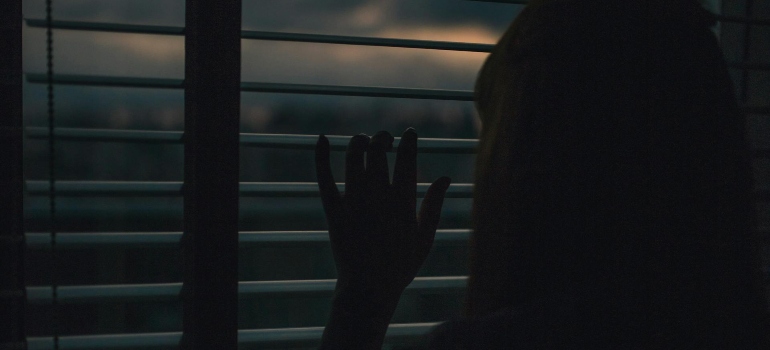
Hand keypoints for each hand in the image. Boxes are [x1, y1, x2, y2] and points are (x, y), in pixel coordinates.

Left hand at [315, 129, 450, 302]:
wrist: (369, 289)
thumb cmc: (400, 265)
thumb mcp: (425, 237)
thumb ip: (434, 205)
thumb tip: (445, 177)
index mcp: (402, 202)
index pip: (407, 159)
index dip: (409, 141)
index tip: (409, 134)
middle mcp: (378, 197)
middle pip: (378, 151)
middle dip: (383, 138)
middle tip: (385, 140)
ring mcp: (354, 202)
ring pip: (353, 157)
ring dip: (359, 142)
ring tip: (364, 141)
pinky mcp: (334, 210)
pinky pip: (324, 178)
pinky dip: (321, 156)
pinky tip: (321, 139)